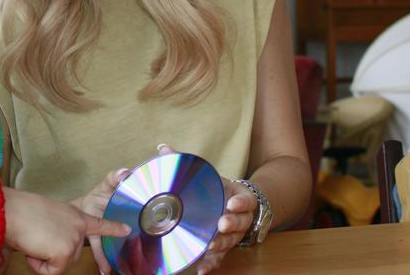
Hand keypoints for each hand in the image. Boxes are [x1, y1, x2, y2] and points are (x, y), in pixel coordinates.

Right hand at [4, 187, 130, 274]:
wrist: (11, 210)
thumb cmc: (21, 211)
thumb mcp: (46, 216)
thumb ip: (57, 228)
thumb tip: (53, 246)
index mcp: (74, 215)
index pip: (98, 224)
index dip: (113, 228)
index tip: (127, 229)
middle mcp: (78, 227)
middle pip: (70, 256)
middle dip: (50, 254)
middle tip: (36, 237)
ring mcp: (74, 240)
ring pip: (59, 265)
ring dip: (42, 259)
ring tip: (33, 239)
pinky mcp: (65, 252)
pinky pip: (51, 272)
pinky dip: (39, 266)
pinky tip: (33, 248)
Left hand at [152, 144, 257, 274]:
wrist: (230, 206)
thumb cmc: (214, 189)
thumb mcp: (206, 175)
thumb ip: (184, 163)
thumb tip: (162, 148)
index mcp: (239, 198)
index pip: (247, 200)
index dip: (241, 203)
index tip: (231, 203)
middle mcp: (239, 218)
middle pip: (240, 223)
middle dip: (231, 225)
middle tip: (220, 225)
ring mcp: (233, 235)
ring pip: (230, 242)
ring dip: (220, 245)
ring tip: (208, 246)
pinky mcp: (223, 248)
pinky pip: (219, 259)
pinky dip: (211, 264)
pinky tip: (201, 269)